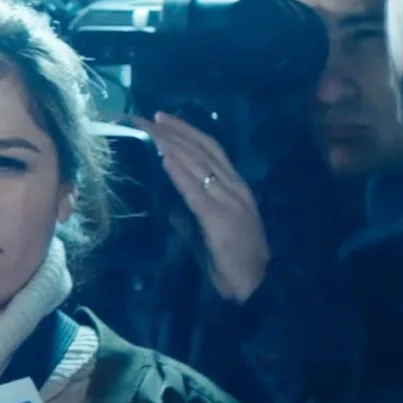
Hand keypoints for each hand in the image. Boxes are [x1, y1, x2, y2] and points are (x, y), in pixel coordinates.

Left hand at [145, 112, 269, 302]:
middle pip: (203, 150)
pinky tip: (165, 160)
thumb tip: (172, 201)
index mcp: (236, 188)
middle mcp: (235, 188)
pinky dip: (180, 173)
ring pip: (199, 164)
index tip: (163, 119)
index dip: (187, 132)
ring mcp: (230, 202)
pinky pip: (197, 192)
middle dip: (175, 131)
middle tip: (148, 116)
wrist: (254, 286)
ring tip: (152, 130)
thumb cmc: (231, 260)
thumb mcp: (211, 228)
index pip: (211, 150)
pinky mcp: (221, 220)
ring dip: (173, 145)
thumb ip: (195, 210)